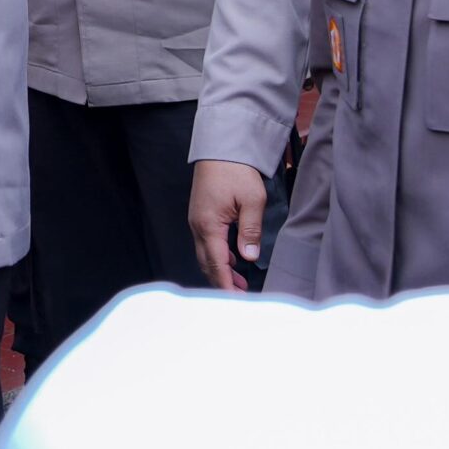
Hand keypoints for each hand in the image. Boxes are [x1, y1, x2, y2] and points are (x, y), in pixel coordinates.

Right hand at [189, 159, 269, 291]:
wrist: (221, 148)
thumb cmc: (236, 170)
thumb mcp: (252, 201)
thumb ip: (250, 231)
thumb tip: (249, 257)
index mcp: (209, 225)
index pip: (217, 265)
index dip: (227, 285)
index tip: (237, 301)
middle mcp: (198, 226)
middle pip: (207, 264)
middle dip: (223, 282)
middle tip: (241, 296)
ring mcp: (197, 220)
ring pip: (206, 254)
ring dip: (221, 270)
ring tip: (239, 282)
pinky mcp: (200, 215)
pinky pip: (206, 243)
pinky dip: (218, 256)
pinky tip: (233, 259)